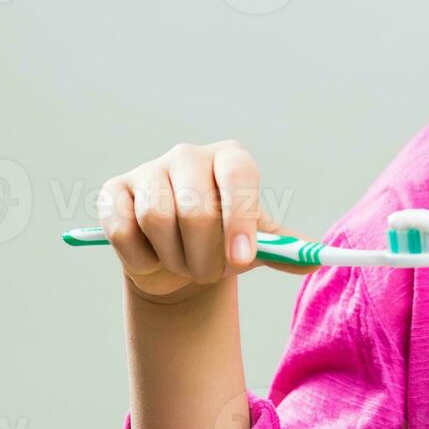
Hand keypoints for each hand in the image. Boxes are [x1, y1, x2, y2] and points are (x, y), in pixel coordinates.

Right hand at [99, 140, 313, 304]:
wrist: (179, 259)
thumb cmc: (223, 243)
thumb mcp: (257, 244)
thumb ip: (285, 250)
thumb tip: (314, 260)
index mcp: (231, 158)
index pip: (238, 175)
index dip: (239, 218)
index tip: (242, 258)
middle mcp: (189, 155)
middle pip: (194, 207)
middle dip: (204, 255)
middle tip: (209, 273)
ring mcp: (149, 169)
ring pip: (156, 218)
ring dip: (173, 258)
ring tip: (183, 264)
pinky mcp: (114, 191)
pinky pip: (122, 229)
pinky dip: (139, 257)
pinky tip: (150, 258)